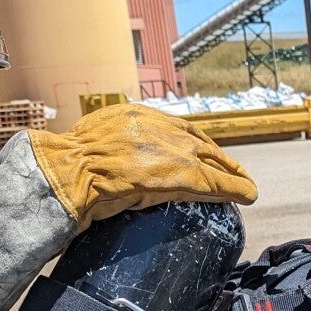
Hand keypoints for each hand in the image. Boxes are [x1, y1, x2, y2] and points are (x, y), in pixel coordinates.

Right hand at [26, 103, 257, 226]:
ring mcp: (167, 148)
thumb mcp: (94, 142)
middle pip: (198, 140)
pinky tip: (247, 195)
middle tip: (236, 171)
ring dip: (231, 174)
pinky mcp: (177, 173)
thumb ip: (114, 145)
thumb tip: (118, 161)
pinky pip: (211, 180)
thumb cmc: (67, 168)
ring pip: (210, 159)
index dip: (193, 141)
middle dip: (219, 157)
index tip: (205, 152)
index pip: (174, 127)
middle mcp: (154, 126)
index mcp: (132, 115)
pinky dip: (230, 188)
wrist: (63, 174)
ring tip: (246, 186)